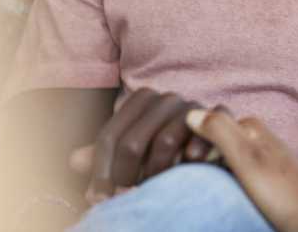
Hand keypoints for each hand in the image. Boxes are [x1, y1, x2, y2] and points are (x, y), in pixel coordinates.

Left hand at [67, 88, 218, 206]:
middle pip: (133, 142)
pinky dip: (196, 151)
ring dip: (156, 173)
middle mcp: (167, 98)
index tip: (99, 199)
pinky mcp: (222, 116)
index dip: (100, 172)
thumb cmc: (168, 151)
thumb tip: (75, 160)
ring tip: (155, 189)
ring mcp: (194, 106)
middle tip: (126, 199)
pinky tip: (191, 165)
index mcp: (142, 100)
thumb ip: (107, 156)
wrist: (215, 142)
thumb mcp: (136, 153)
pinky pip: (204, 133)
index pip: (109, 137)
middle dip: (125, 177)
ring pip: (166, 141)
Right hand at [185, 109, 297, 231]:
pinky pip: (228, 169)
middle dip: (191, 154)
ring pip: (217, 154)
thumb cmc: (282, 191)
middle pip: (209, 138)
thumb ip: (220, 132)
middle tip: (179, 178)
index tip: (175, 165)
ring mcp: (256, 155)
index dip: (184, 142)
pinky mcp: (259, 175)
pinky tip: (212, 192)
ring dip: (202, 168)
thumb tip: (190, 113)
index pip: (203, 123)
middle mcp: (253, 135)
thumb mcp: (247, 159)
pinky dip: (215, 177)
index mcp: (248, 125)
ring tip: (191, 187)